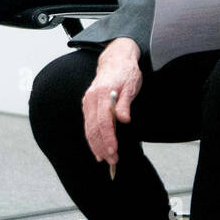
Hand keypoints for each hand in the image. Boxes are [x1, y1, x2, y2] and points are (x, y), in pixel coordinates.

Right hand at [82, 38, 142, 172]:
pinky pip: (88, 124)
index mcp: (103, 93)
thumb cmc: (126, 73)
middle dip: (102, 146)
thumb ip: (125, 103)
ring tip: (105, 159)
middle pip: (94, 128)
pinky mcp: (87, 104)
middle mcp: (92, 98)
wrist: (115, 60)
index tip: (114, 150)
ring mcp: (88, 101)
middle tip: (112, 160)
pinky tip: (97, 148)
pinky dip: (92, 138)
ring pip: (89, 128)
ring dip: (96, 145)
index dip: (108, 138)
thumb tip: (124, 120)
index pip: (104, 121)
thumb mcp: (131, 85)